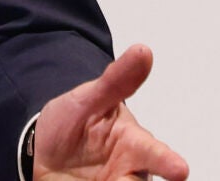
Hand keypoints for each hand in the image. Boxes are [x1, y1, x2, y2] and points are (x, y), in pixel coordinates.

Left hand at [34, 43, 188, 179]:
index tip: (179, 168)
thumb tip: (143, 51)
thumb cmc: (73, 122)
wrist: (40, 145)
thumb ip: (117, 80)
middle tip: (121, 180)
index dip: (168, 162)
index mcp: (134, 147)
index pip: (157, 156)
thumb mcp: (88, 99)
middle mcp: (129, 175)